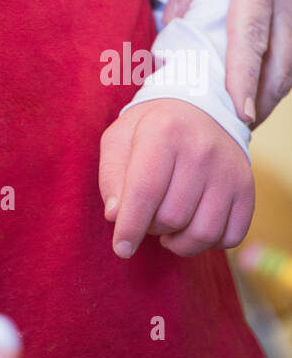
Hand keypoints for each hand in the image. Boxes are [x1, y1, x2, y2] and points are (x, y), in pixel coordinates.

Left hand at [99, 100, 253, 257]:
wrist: (198, 109)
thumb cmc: (150, 130)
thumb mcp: (119, 139)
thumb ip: (111, 176)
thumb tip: (116, 216)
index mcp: (164, 131)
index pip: (145, 191)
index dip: (130, 227)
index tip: (121, 248)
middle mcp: (201, 149)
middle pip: (172, 217)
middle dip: (152, 228)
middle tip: (147, 215)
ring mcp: (228, 170)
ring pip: (203, 233)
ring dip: (179, 242)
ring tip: (167, 226)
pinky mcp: (246, 188)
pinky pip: (230, 237)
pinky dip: (208, 243)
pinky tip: (193, 225)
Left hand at [165, 0, 291, 124]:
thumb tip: (176, 19)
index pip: (251, 32)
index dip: (244, 74)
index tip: (239, 109)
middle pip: (281, 59)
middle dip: (263, 98)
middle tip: (238, 124)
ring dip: (277, 91)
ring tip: (252, 112)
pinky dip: (288, 70)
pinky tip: (270, 84)